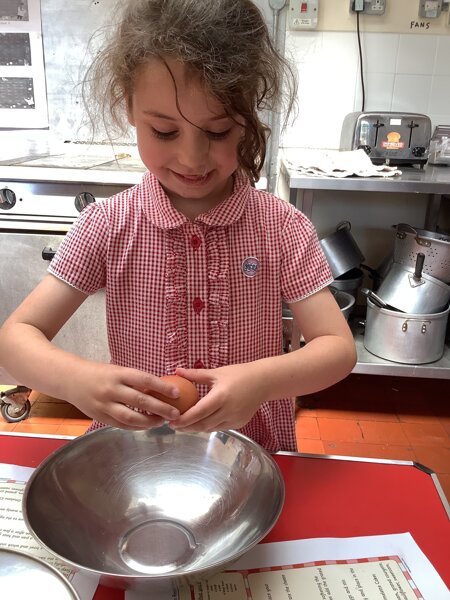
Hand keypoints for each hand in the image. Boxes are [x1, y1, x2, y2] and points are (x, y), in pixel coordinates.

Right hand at [65, 361, 181, 428]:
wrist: (71, 379)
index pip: (145, 380)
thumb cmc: (100, 373)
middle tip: (175, 413)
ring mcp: (104, 405)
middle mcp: (111, 389)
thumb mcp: (118, 370)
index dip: (162, 387)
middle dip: (161, 408)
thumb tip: (161, 389)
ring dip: (149, 422)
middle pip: (140, 401)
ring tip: (162, 421)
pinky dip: (136, 427)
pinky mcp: (100, 417)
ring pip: (131, 417)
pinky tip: (147, 425)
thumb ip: (135, 380)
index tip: (177, 393)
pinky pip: (121, 425)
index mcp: (118, 374)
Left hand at [168, 363, 268, 431]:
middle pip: (203, 424)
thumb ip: (195, 375)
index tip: (171, 421)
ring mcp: (235, 419)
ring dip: (196, 428)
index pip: (198, 412)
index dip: (184, 419)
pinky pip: (220, 427)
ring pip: (211, 429)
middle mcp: (228, 410)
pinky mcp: (240, 423)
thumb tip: (177, 371)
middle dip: (186, 427)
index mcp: (221, 396)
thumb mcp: (216, 372)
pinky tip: (201, 422)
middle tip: (173, 425)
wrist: (263, 381)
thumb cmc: (239, 374)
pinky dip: (209, 426)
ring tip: (184, 425)